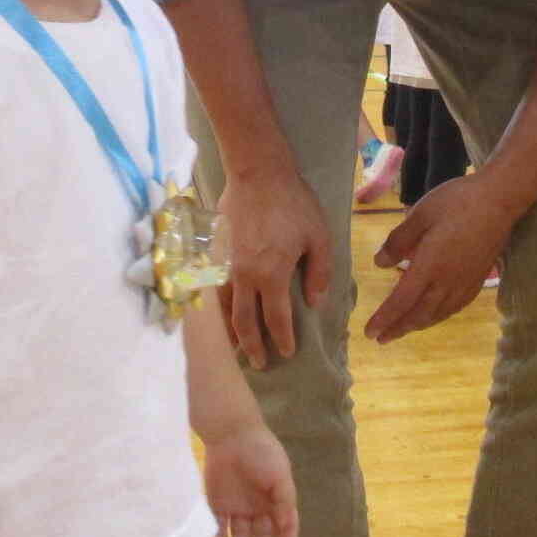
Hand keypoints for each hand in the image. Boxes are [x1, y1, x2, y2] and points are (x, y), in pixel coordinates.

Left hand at [202, 423, 298, 536]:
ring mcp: (237, 506)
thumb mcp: (280, 474)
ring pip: (241, 534)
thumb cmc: (261, 451)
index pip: (284, 525)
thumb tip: (286, 524)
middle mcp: (258, 506)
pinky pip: (219, 526)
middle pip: (262, 533)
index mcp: (276, 499)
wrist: (231, 434)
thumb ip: (285, 500)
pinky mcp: (217, 504)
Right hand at [216, 165, 329, 369]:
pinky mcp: (218, 253)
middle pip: (244, 322)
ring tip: (239, 347)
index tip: (287, 354)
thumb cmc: (293, 203)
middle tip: (259, 364)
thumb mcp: (319, 236)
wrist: (256, 172)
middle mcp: (244, 276)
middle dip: (252, 346)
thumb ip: (319, 272)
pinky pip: (218, 289)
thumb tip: (314, 302)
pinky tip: (226, 313)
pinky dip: (222, 308)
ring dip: (233, 331)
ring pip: (226, 308)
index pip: (276, 319)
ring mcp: (227, 265)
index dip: (282, 339)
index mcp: (271, 275)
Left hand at [365, 172, 518, 343]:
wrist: (501, 200)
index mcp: (430, 266)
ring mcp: (465, 282)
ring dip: (418, 325)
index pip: (402, 301)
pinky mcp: (479, 279)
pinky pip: (455, 307)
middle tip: (381, 339)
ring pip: (438, 313)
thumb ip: (398, 241)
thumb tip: (379, 263)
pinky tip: (435, 314)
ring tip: (403, 330)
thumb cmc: (458, 201)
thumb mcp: (420, 214)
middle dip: (399, 329)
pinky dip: (440, 316)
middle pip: (420, 314)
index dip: (385, 318)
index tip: (369, 332)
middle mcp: (448, 281)